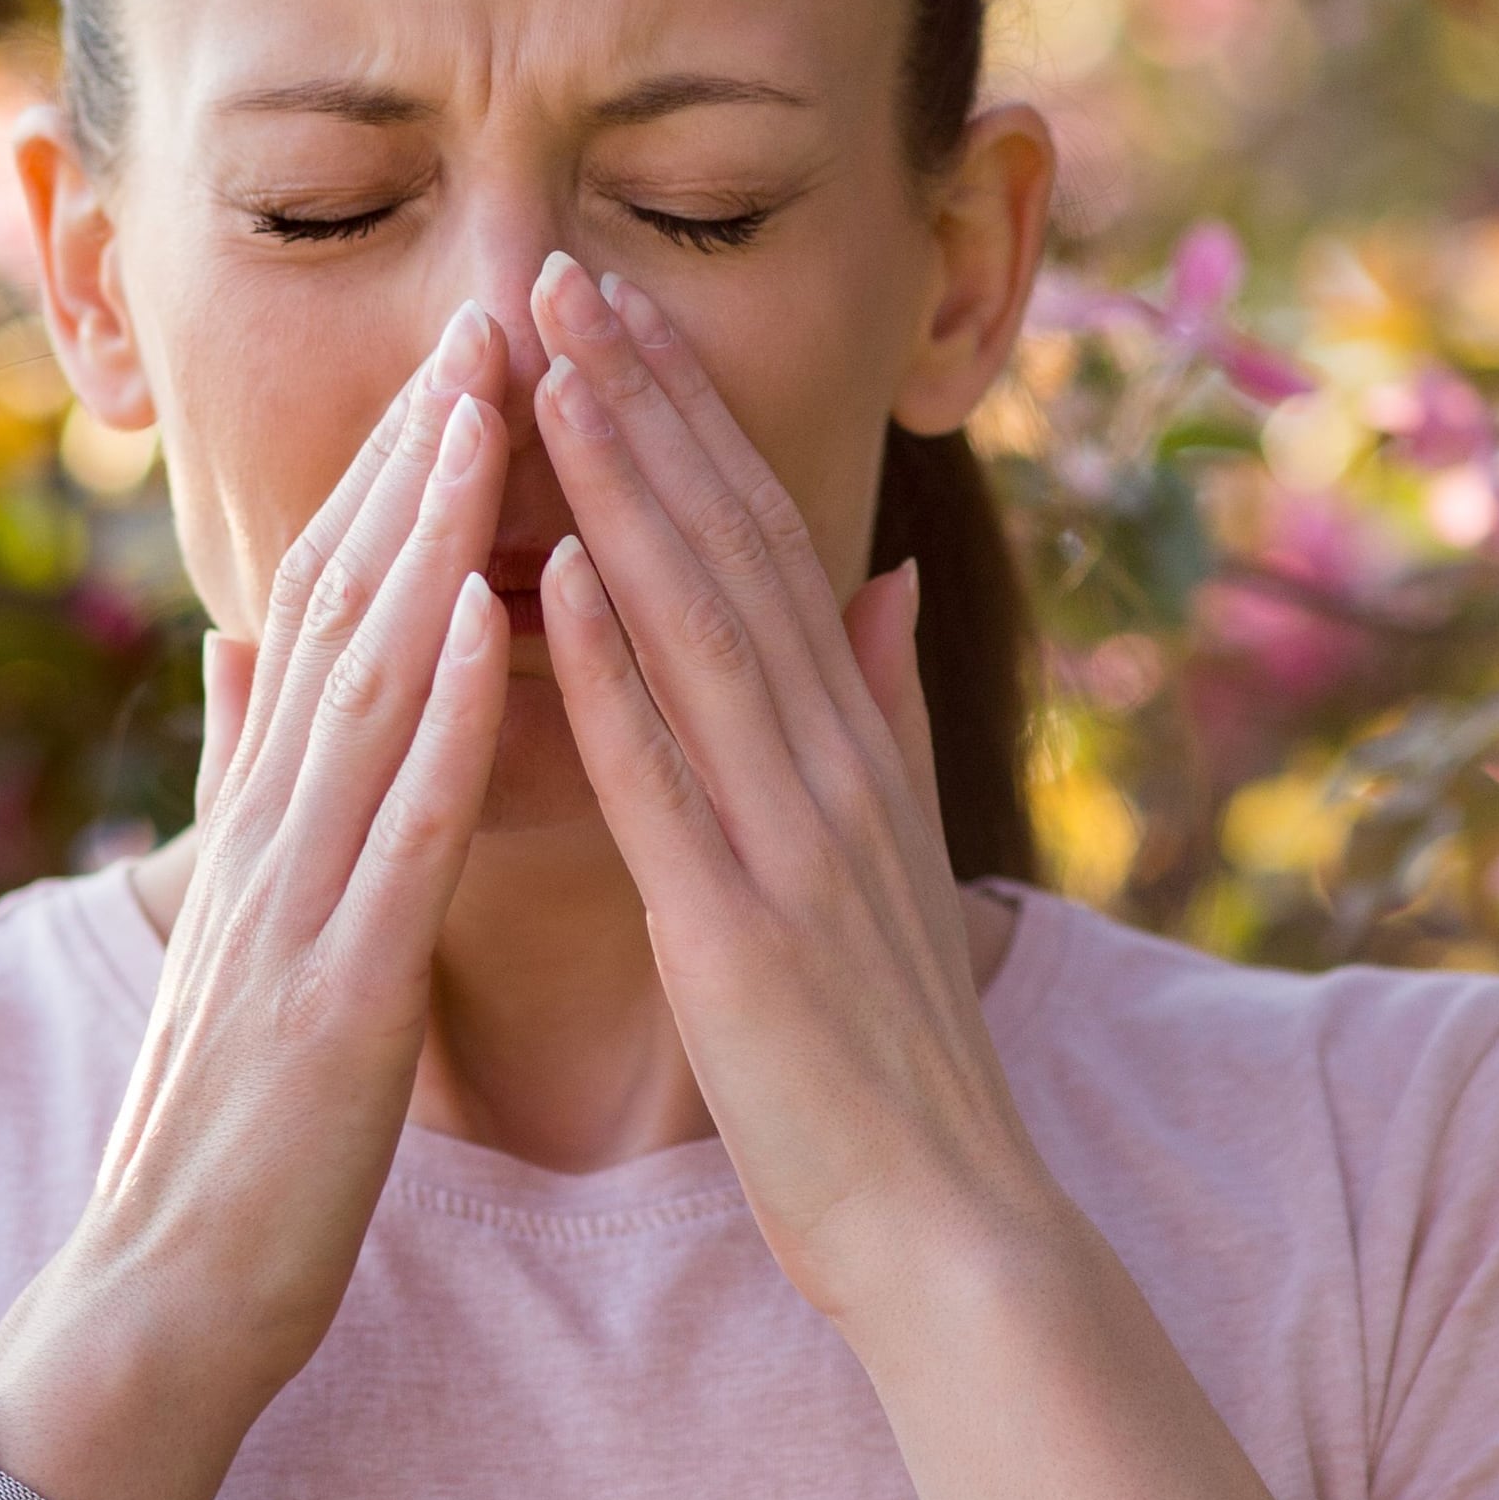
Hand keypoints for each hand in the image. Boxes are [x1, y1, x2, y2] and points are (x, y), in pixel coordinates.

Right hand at [0, 302, 517, 1454]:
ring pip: (366, 685)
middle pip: (343, 609)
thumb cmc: (228, 1122)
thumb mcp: (231, 916)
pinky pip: (395, 832)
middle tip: (484, 312)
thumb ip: (239, 774)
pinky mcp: (331, 992)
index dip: (391, 472)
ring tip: (487, 409)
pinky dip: (443, 718)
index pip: (331, 606)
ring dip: (427, 540)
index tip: (461, 350)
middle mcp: (270, 830)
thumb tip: (237, 636)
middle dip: (413, 457)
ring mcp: (291, 903)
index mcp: (266, 814)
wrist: (161, 1300)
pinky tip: (489, 618)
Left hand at [521, 251, 1066, 1329]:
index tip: (613, 302)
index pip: (758, 540)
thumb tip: (875, 579)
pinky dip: (609, 669)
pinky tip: (550, 574)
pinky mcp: (737, 928)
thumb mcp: (894, 851)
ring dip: (618, 486)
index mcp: (848, 744)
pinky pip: (663, 776)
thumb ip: (881, 707)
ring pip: (694, 624)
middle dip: (642, 400)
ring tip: (548, 363)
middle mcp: (829, 761)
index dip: (684, 414)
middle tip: (559, 271)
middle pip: (727, 544)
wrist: (950, 1228)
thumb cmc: (891, 1056)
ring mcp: (789, 838)